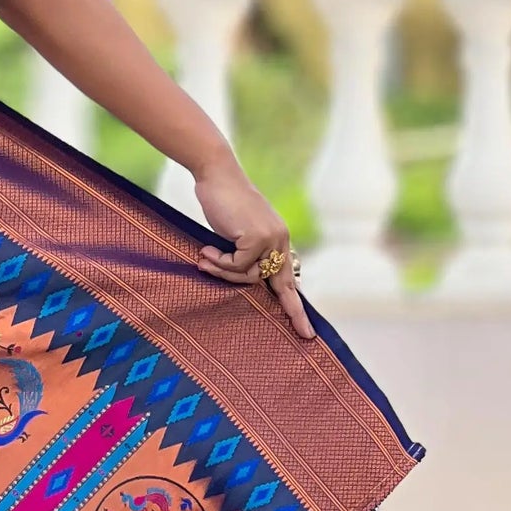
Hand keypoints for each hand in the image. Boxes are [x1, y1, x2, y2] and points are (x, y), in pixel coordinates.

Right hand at [191, 155, 312, 340]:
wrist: (216, 174)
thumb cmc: (221, 201)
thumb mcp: (236, 232)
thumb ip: (244, 253)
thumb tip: (244, 281)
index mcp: (278, 239)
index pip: (288, 277)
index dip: (296, 303)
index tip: (306, 328)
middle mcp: (280, 240)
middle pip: (284, 286)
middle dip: (295, 312)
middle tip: (306, 336)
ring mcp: (270, 239)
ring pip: (249, 277)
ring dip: (224, 272)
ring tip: (204, 258)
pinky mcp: (257, 238)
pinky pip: (237, 266)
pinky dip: (218, 262)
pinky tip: (205, 250)